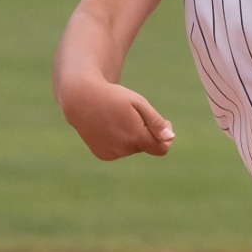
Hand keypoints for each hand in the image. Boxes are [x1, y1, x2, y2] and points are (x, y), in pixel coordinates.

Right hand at [57, 77, 174, 160]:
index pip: (162, 148)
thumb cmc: (113, 97)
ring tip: (117, 118)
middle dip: (145, 132)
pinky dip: (119, 141)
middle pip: (145, 146)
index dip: (166, 138)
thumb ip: (155, 122)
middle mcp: (124, 149)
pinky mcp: (103, 155)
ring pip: (132, 148)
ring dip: (131, 136)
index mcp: (136, 137)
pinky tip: (108, 127)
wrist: (81, 99)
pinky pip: (119, 150)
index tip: (164, 123)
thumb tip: (170, 138)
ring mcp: (112, 154)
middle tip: (133, 114)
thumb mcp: (137, 103)